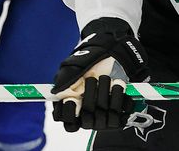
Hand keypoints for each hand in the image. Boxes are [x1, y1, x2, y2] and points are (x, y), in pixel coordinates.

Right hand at [52, 17, 149, 131]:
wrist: (112, 53)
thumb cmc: (89, 62)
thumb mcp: (73, 67)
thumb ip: (64, 79)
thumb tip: (57, 92)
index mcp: (73, 108)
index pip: (69, 124)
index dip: (69, 114)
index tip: (72, 100)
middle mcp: (88, 115)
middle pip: (87, 120)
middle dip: (90, 97)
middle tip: (92, 79)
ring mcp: (104, 115)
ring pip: (103, 117)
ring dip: (104, 94)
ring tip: (105, 78)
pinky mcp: (120, 111)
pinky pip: (120, 113)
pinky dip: (119, 97)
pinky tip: (117, 84)